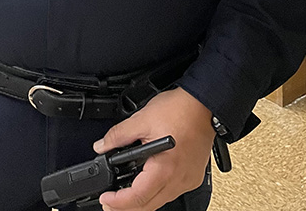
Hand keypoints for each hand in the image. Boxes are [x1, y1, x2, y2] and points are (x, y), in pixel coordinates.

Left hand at [93, 88, 214, 210]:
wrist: (203, 104)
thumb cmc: (180, 110)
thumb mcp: (142, 119)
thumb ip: (118, 135)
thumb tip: (102, 146)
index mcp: (164, 169)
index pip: (137, 198)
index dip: (117, 202)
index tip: (105, 199)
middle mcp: (179, 180)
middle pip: (149, 207)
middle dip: (126, 207)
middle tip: (110, 203)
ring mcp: (188, 180)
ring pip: (161, 201)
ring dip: (142, 201)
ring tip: (125, 194)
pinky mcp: (193, 176)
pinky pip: (172, 192)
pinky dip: (156, 192)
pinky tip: (147, 183)